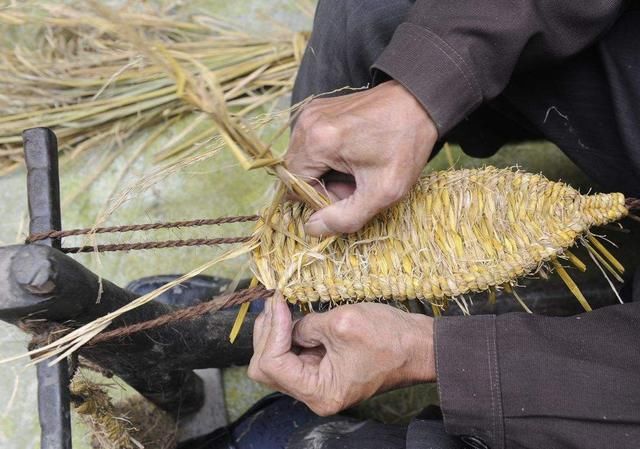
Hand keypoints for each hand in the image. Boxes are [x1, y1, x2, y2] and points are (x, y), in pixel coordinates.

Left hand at [248, 292, 435, 415]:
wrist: (418, 346)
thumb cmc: (388, 338)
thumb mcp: (342, 323)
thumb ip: (306, 325)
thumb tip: (285, 320)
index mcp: (320, 392)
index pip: (272, 365)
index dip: (272, 330)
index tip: (278, 301)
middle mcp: (314, 394)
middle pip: (267, 368)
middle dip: (267, 334)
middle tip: (275, 304)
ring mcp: (317, 383)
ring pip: (276, 361)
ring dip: (275, 333)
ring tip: (283, 307)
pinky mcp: (322, 370)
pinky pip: (292, 355)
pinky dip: (287, 335)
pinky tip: (292, 316)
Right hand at [286, 80, 437, 235]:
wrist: (418, 105)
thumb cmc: (404, 147)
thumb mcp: (382, 192)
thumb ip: (345, 218)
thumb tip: (311, 228)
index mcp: (318, 141)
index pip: (295, 186)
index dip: (320, 199)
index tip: (350, 194)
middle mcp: (306, 123)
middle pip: (295, 172)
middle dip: (322, 186)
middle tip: (355, 184)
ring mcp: (310, 113)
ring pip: (302, 159)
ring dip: (323, 172)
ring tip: (355, 170)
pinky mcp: (317, 109)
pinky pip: (309, 144)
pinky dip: (325, 156)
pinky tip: (351, 155)